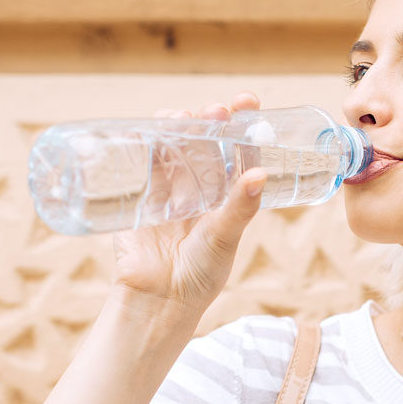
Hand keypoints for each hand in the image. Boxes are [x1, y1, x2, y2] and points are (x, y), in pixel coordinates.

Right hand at [109, 91, 266, 317]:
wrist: (158, 301)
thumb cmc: (200, 275)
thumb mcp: (224, 238)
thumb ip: (239, 208)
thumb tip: (259, 174)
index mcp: (228, 199)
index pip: (239, 154)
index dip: (243, 128)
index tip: (247, 103)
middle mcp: (202, 192)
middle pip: (207, 144)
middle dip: (210, 121)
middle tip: (215, 110)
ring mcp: (172, 193)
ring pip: (176, 148)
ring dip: (180, 128)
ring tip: (183, 118)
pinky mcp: (143, 198)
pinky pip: (146, 164)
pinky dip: (147, 142)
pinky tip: (150, 126)